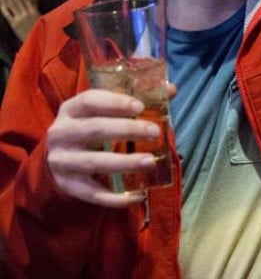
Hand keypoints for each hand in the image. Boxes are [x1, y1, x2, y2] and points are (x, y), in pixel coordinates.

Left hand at [0, 0, 40, 41]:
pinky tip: (1, 2)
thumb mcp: (41, 18)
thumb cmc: (41, 30)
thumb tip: (34, 1)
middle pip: (17, 0)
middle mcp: (26, 13)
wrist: (38, 42)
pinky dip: (4, 7)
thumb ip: (36, 9)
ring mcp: (19, 19)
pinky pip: (8, 14)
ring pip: (12, 5)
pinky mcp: (14, 24)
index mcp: (34, 11)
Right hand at [46, 89, 161, 206]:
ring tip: (151, 162)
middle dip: (127, 130)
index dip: (115, 102)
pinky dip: (116, 197)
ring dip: (124, 163)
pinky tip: (139, 195)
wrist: (61, 158)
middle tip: (155, 132)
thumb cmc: (93, 127)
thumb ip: (136, 100)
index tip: (140, 107)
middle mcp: (61, 134)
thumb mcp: (106, 110)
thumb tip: (172, 90)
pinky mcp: (68, 186)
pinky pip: (93, 194)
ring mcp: (62, 162)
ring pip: (94, 162)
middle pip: (95, 129)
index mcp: (71, 109)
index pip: (90, 101)